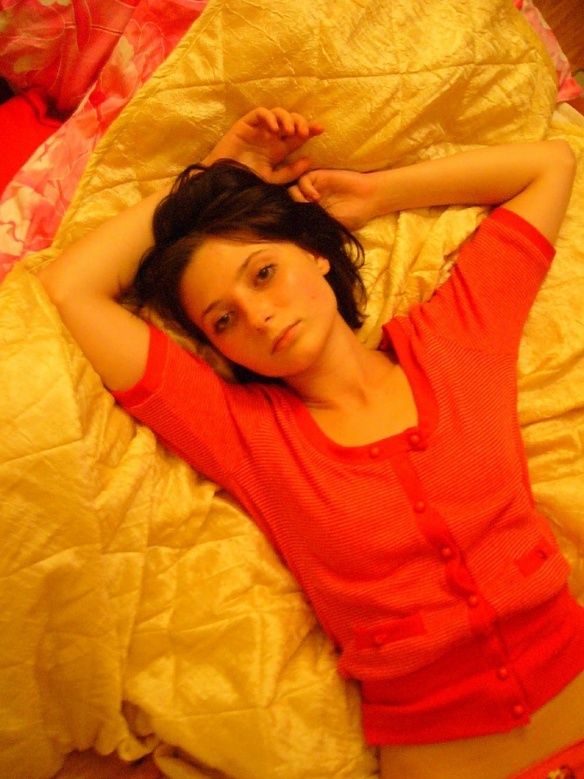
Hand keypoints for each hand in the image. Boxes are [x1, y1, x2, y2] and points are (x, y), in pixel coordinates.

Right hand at [203, 107, 323, 183]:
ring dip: (287, 119)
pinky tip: (274, 129)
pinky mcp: (245, 124)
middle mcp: (270, 137)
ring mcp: (258, 130)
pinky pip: (260, 113)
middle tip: (303, 132)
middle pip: (291, 121)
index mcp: (279, 150)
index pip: (298, 136)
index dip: (310, 129)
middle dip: (300, 122)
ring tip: (289, 131)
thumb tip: (309, 159)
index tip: (320, 130)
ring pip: (277, 113)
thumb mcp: (272, 180)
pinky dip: (269, 117)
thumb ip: (290, 172)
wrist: (223, 181)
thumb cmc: (246, 181)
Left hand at [289, 168, 376, 230]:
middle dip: (292, 209)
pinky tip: (315, 196)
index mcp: (311, 215)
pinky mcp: (319, 177)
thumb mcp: (333, 227)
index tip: (299, 225)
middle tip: (303, 214)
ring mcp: (313, 188)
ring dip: (297, 198)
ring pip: (292, 190)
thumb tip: (299, 237)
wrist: (368, 198)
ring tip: (311, 205)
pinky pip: (303, 180)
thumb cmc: (353, 216)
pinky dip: (305, 188)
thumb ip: (316, 228)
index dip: (292, 220)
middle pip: (289, 203)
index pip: (293, 216)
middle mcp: (309, 201)